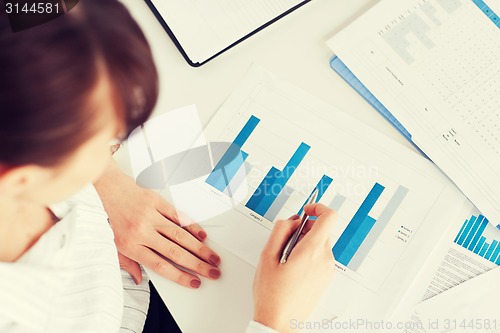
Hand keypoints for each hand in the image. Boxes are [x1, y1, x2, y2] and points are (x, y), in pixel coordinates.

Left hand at [94, 160, 220, 288]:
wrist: (104, 186)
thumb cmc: (107, 214)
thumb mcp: (111, 245)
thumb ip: (126, 263)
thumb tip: (138, 278)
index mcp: (130, 245)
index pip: (160, 265)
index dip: (180, 276)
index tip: (194, 282)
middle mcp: (142, 231)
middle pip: (175, 252)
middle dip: (197, 265)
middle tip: (212, 272)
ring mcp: (151, 216)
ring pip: (180, 235)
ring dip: (199, 248)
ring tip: (212, 257)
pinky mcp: (157, 202)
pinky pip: (178, 216)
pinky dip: (192, 226)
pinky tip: (202, 235)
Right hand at [252, 204, 336, 331]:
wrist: (279, 322)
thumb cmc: (272, 295)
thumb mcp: (267, 256)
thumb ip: (280, 231)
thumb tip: (292, 220)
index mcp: (312, 251)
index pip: (329, 217)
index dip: (318, 208)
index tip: (306, 210)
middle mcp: (325, 260)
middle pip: (322, 230)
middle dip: (304, 229)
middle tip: (286, 241)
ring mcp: (327, 270)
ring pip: (320, 243)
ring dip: (305, 243)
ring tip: (286, 259)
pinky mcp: (326, 279)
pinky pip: (320, 257)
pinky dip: (308, 255)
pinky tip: (292, 268)